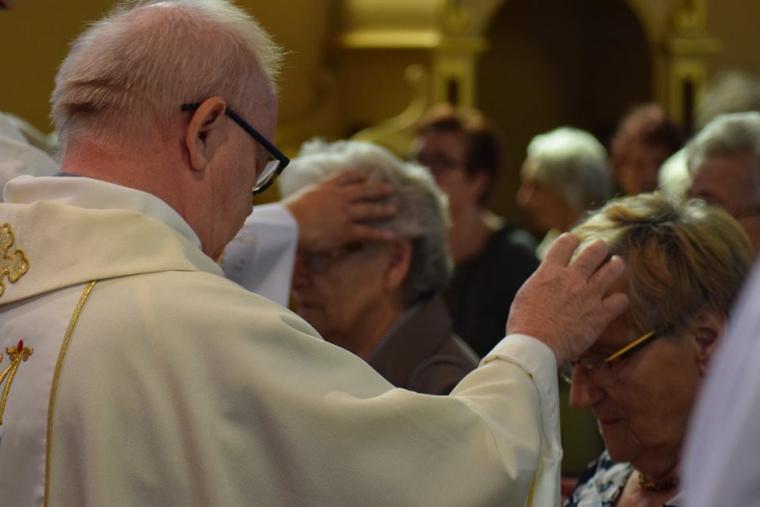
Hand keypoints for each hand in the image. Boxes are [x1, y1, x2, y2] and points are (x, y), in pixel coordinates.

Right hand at [283, 170, 396, 251]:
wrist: (287, 226)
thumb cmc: (285, 216)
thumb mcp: (298, 200)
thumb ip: (309, 200)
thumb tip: (307, 205)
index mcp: (324, 188)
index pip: (344, 177)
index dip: (358, 175)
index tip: (366, 174)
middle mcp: (338, 197)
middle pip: (363, 190)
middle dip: (377, 189)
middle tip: (389, 188)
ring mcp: (344, 213)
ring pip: (368, 209)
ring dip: (382, 209)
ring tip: (393, 209)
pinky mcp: (346, 230)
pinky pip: (367, 233)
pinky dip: (381, 235)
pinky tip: (392, 237)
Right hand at [506, 233, 628, 364]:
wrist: (534, 347)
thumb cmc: (524, 324)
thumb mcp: (525, 294)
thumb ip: (542, 281)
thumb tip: (548, 276)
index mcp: (550, 271)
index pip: (566, 242)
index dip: (572, 240)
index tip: (574, 243)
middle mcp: (572, 278)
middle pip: (596, 249)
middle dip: (599, 248)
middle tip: (599, 251)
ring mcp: (589, 295)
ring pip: (614, 268)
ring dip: (616, 265)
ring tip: (615, 266)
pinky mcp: (600, 315)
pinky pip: (621, 300)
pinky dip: (619, 300)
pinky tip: (614, 303)